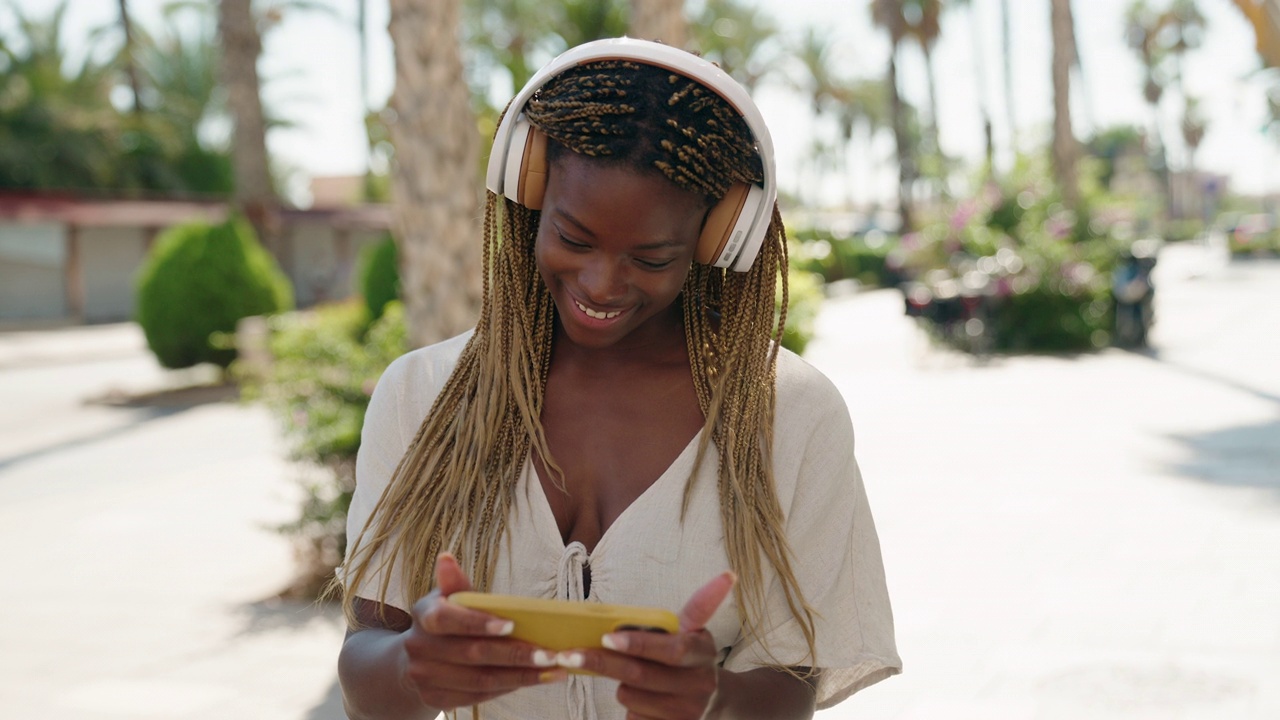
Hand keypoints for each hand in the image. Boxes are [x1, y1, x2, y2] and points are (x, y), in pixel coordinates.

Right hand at [400, 553, 567, 709]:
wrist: (414, 658)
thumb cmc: (445, 619)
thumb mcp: (447, 597)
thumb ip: (454, 582)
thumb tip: (447, 558)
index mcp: (424, 615)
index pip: (447, 619)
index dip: (478, 623)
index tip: (512, 625)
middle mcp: (419, 647)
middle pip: (473, 654)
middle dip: (516, 655)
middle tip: (551, 654)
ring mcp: (424, 677)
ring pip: (480, 681)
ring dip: (521, 677)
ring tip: (554, 669)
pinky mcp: (434, 699)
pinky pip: (478, 697)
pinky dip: (508, 688)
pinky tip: (533, 680)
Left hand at [571, 572, 735, 719]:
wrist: (718, 705)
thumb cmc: (694, 660)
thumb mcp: (699, 632)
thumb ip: (700, 606)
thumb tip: (728, 575)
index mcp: (702, 654)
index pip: (669, 650)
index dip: (638, 645)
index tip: (607, 637)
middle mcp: (698, 686)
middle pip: (638, 675)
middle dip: (601, 663)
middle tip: (569, 654)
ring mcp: (685, 715)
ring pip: (630, 697)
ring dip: (622, 685)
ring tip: (636, 678)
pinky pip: (633, 719)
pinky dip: (631, 707)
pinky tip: (644, 700)